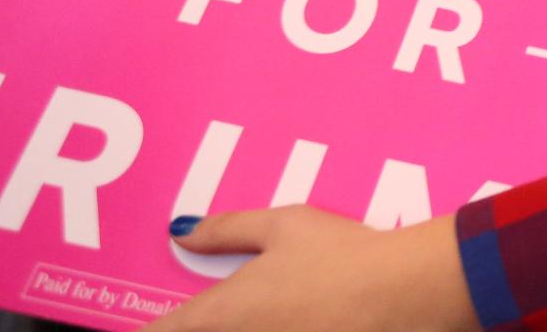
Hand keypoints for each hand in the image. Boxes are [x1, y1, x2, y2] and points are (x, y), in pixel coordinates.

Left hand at [152, 208, 478, 331]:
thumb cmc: (340, 255)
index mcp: (220, 313)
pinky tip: (291, 318)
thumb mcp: (282, 225)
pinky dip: (275, 331)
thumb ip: (226, 229)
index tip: (145, 322)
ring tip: (256, 314)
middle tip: (212, 311)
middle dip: (193, 327)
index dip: (148, 327)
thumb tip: (183, 231)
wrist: (401, 292)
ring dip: (241, 328)